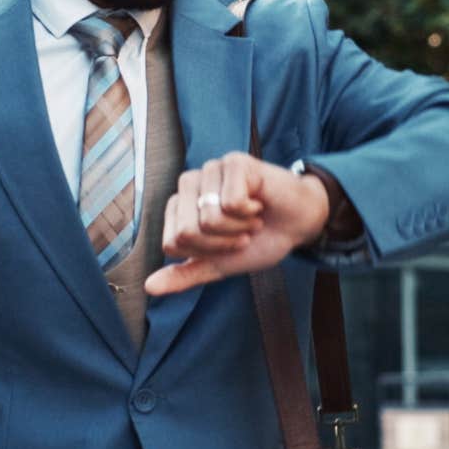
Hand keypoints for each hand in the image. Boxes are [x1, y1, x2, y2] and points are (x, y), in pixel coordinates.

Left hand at [143, 152, 330, 295]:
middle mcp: (190, 183)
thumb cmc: (259, 240)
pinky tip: (259, 204)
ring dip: (237, 228)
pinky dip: (250, 213)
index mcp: (180, 206)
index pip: (172, 243)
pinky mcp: (234, 162)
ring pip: (208, 218)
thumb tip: (150, 287)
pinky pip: (230, 202)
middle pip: (186, 231)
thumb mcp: (218, 264)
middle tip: (242, 233)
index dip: (205, 253)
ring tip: (252, 218)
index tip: (228, 244)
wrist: (299, 226)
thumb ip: (185, 274)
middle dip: (220, 244)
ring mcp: (211, 169)